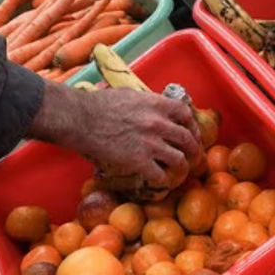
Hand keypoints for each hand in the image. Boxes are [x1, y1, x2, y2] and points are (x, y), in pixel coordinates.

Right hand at [28, 82, 199, 182]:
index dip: (192, 125)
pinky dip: (162, 179)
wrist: (81, 120)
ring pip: (178, 159)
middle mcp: (158, 123)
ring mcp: (150, 143)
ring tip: (180, 172)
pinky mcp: (139, 161)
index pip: (185, 114)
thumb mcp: (129, 95)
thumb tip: (154, 106)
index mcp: (156, 104)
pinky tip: (159, 180)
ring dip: (182, 167)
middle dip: (193, 149)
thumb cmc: (98, 105)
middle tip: (193, 156)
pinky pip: (160, 175)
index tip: (191, 132)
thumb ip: (146, 102)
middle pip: (187, 138)